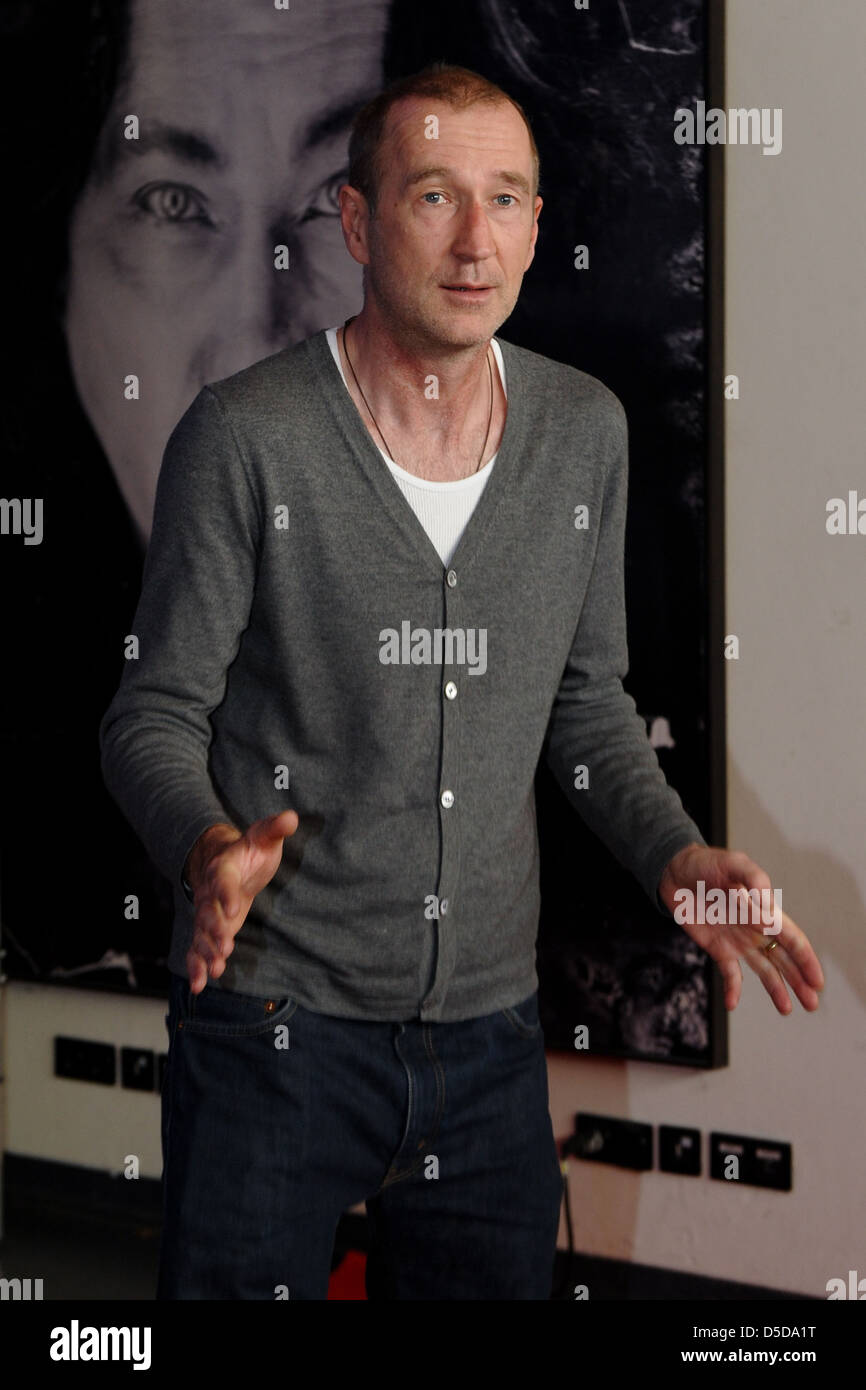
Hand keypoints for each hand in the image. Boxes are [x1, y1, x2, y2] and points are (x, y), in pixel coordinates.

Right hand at [184, 809, 299, 993]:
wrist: (220, 860)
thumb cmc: (248, 851)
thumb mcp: (262, 836)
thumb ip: (274, 828)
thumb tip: (291, 817)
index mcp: (223, 869)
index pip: (223, 881)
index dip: (227, 894)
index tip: (234, 908)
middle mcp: (210, 893)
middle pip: (208, 912)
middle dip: (215, 930)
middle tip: (224, 947)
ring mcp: (207, 913)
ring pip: (201, 933)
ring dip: (206, 951)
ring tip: (215, 969)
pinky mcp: (208, 930)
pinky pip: (197, 948)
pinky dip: (196, 966)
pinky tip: (198, 985)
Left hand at [658, 843, 824, 1014]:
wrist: (675, 871)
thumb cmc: (707, 863)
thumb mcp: (734, 864)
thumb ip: (754, 880)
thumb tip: (766, 909)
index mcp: (765, 911)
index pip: (792, 939)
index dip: (806, 960)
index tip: (817, 981)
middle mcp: (756, 930)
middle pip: (784, 959)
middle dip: (799, 981)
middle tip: (812, 1004)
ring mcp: (738, 942)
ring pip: (764, 971)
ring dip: (777, 990)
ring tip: (787, 1010)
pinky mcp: (718, 949)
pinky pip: (730, 974)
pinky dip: (733, 989)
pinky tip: (733, 1004)